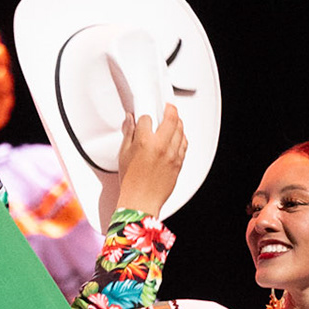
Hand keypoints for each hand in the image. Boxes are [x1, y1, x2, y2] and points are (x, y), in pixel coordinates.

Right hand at [115, 103, 187, 217]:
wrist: (141, 201)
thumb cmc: (131, 183)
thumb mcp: (123, 155)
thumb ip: (128, 134)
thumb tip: (130, 121)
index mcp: (144, 142)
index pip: (147, 118)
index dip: (144, 116)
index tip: (143, 117)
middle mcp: (161, 146)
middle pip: (171, 118)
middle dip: (170, 109)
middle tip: (168, 107)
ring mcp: (172, 155)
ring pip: (180, 130)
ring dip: (178, 122)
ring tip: (174, 119)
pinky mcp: (179, 163)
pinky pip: (184, 144)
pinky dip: (182, 137)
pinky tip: (178, 136)